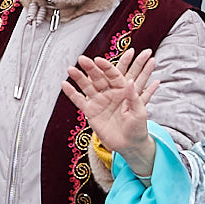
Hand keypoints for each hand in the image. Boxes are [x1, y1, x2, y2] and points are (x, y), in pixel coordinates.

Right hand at [65, 50, 160, 177]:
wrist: (130, 144)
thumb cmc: (138, 127)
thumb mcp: (140, 112)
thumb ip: (134, 97)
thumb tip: (130, 81)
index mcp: (123, 90)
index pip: (114, 74)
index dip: (107, 67)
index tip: (99, 60)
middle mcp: (109, 93)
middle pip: (98, 77)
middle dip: (91, 68)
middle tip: (82, 59)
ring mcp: (99, 101)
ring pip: (87, 87)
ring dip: (79, 78)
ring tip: (70, 69)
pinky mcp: (90, 112)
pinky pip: (79, 101)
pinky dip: (71, 93)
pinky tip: (64, 85)